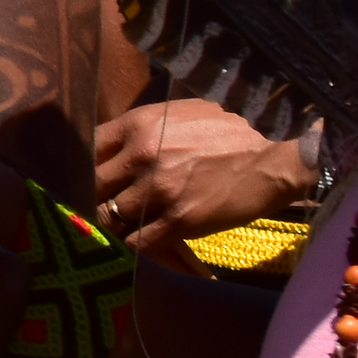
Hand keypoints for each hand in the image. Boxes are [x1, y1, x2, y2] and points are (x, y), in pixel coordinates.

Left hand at [95, 100, 314, 253]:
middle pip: (92, 185)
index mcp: (139, 124)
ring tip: (114, 229)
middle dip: (92, 198)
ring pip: (110, 217)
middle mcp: (141, 155)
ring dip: (111, 225)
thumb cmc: (231, 131)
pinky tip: (138, 244)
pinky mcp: (179, 220)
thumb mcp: (182, 112)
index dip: (82, 165)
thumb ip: (146, 126)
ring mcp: (158, 190)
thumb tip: (117, 143)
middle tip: (93, 208)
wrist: (274, 158)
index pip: (88, 147)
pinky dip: (133, 246)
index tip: (83, 177)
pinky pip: (137, 242)